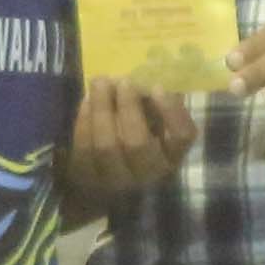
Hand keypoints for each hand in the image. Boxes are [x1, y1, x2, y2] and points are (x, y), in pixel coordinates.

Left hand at [65, 76, 199, 208]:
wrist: (103, 183)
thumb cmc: (134, 142)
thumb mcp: (153, 125)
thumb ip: (153, 106)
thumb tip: (144, 81)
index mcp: (170, 158)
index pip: (181, 138)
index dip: (171, 112)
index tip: (157, 87)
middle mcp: (146, 174)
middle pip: (137, 143)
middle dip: (128, 107)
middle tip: (122, 82)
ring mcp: (114, 180)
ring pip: (106, 145)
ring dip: (102, 109)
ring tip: (101, 83)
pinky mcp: (87, 177)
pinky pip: (84, 148)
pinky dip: (84, 121)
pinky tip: (87, 102)